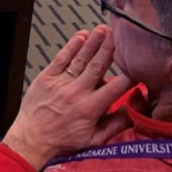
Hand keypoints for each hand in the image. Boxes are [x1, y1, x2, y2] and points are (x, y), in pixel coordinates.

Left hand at [2, 25, 136, 170]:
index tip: (139, 65)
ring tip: (104, 30)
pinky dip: (71, 47)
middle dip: (109, 50)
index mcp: (90, 109)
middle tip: (120, 35)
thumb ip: (117, 124)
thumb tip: (136, 111)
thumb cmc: (63, 141)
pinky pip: (60, 59)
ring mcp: (59, 83)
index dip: (129, 76)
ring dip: (92, 43)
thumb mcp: (95, 140)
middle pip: (96, 67)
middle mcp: (76, 93)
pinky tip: (81, 36)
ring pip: (79, 60)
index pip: (115, 88)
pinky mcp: (45, 78)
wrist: (31, 139)